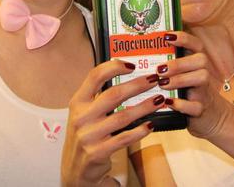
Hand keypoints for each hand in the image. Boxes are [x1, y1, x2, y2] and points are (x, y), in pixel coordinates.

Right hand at [61, 60, 164, 185]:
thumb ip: (98, 96)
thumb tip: (126, 75)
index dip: (114, 67)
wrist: (75, 169)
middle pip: (113, 94)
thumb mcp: (84, 113)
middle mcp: (81, 117)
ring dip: (145, 107)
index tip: (131, 65)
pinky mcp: (98, 152)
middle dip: (137, 85)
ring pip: (123, 116)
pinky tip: (151, 125)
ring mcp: (88, 136)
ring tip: (159, 100)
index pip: (95, 76)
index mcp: (77, 102)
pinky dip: (140, 131)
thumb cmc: (85, 135)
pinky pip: (124, 138)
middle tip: (154, 80)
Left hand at [152, 32, 233, 139]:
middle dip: (179, 63)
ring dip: (180, 80)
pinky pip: (196, 105)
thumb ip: (169, 60)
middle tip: (159, 69)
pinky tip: (168, 101)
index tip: (166, 36)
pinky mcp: (201, 108)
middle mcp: (203, 72)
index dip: (183, 38)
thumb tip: (143, 46)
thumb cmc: (187, 89)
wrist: (209, 115)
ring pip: (201, 78)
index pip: (195, 43)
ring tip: (162, 84)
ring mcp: (204, 90)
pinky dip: (182, 104)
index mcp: (196, 61)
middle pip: (200, 60)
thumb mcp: (182, 73)